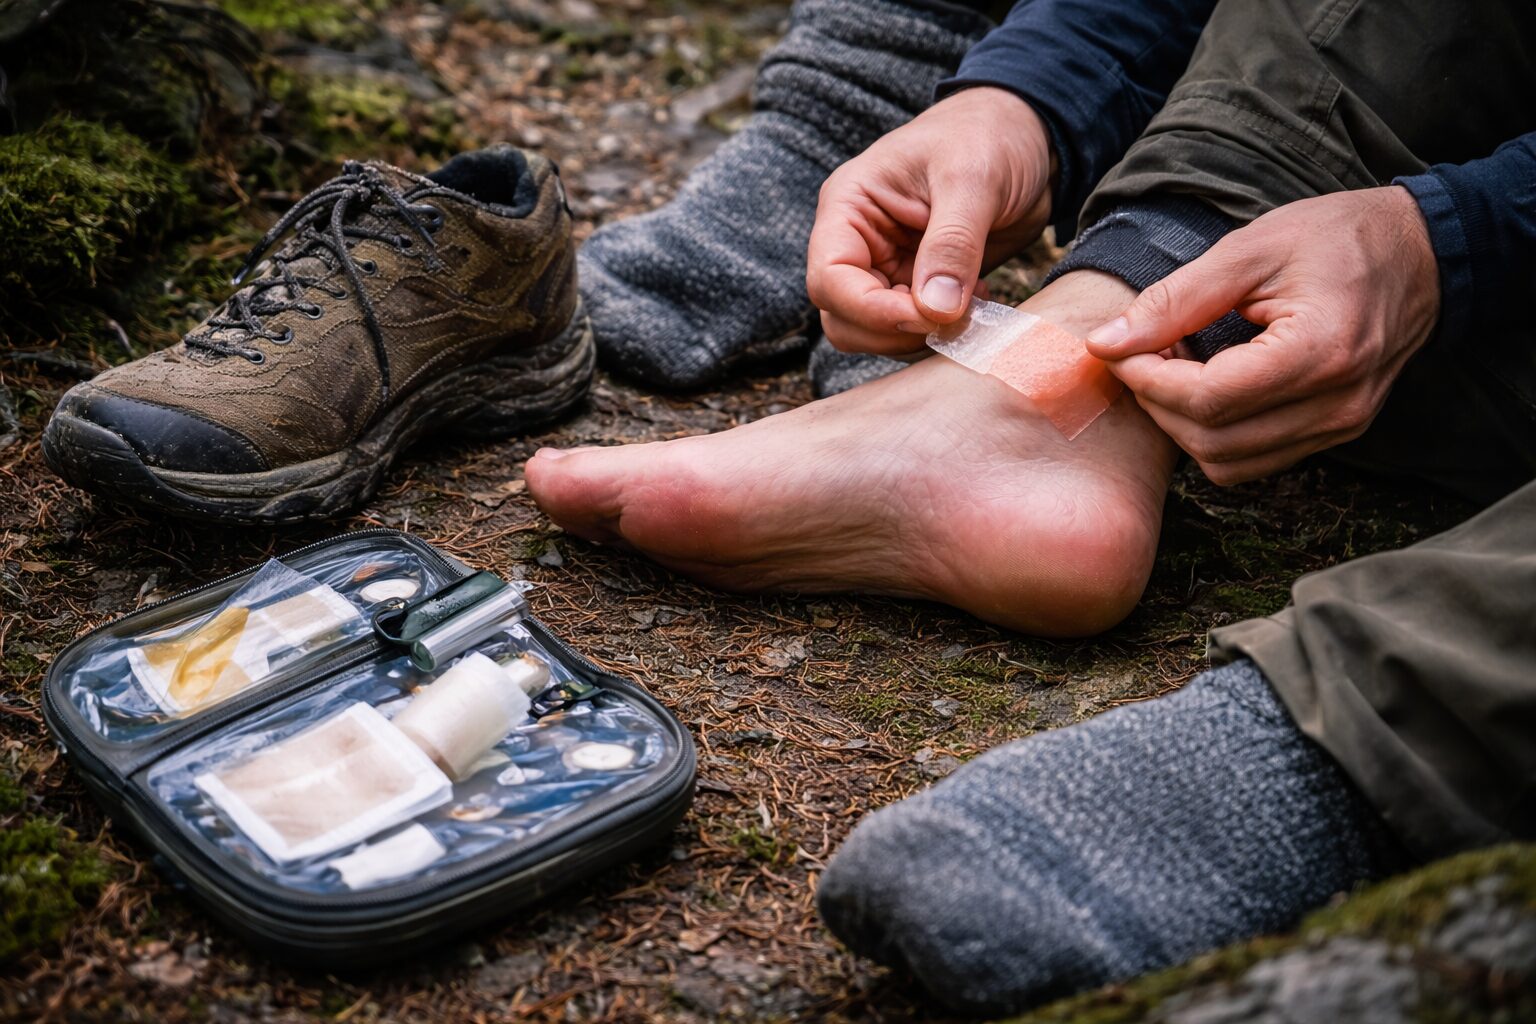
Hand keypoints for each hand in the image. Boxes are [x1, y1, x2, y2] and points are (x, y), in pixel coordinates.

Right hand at [805, 86, 1053, 356]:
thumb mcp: (972, 179)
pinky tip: (978, 300)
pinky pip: (914, 330)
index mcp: (849, 207)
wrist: (1028, 137)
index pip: (829, 279)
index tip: (927, 316)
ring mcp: (887, 269)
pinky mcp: (919, 287)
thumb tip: (936, 310)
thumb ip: (952, 244)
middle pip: (844, 318)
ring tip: (971, 302)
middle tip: (954, 316)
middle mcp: (858, 243)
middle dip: (896, 329)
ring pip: (876, 333)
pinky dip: (944, 330)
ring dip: (922, 335)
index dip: (871, 310)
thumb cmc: (988, 135)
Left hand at [1084, 187, 1439, 484]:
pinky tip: (1205, 383)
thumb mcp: (1251, 250)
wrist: (1418, 252)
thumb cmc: (1338, 237)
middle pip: (1213, 440)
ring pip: (1228, 462)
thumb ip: (1175, 300)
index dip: (1148, 380)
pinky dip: (1213, 432)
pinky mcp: (1335, 433)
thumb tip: (1104, 343)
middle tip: (1140, 354)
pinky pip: (1253, 459)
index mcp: (1321, 352)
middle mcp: (1337, 405)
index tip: (1119, 348)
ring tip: (1173, 366)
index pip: (1209, 399)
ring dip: (1181, 423)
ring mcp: (1341, 426)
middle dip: (1158, 403)